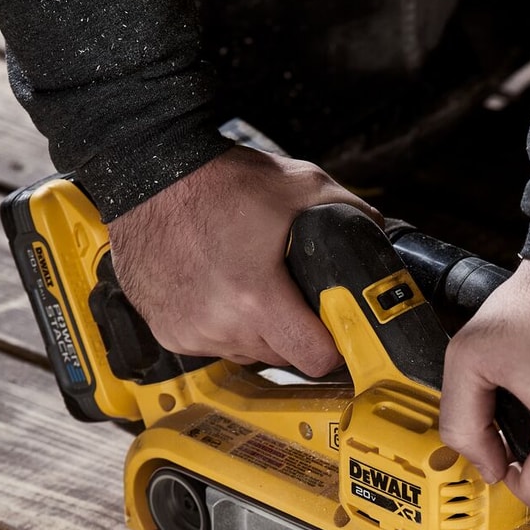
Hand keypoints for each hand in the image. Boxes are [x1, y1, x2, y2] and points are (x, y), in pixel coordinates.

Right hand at [107, 147, 378, 375]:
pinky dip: (221, 325)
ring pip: (247, 352)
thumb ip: (352, 214)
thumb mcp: (300, 185)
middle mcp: (219, 325)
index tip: (334, 327)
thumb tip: (382, 237)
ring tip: (250, 285)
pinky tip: (218, 289)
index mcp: (254, 299)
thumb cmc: (215, 179)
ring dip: (257, 330)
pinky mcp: (166, 331)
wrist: (147, 170)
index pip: (315, 359)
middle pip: (283, 356)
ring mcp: (189, 331)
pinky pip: (211, 344)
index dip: (333, 344)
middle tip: (291, 294)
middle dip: (295, 330)